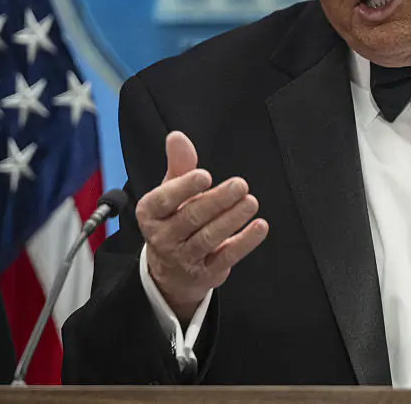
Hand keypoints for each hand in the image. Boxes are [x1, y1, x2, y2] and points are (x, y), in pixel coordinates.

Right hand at [136, 131, 268, 321]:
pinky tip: (259, 227)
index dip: (185, 187)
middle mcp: (162, 237)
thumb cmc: (173, 219)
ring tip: (251, 202)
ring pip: (208, 238)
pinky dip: (244, 242)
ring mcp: (183, 258)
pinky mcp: (205, 273)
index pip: (164, 199)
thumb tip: (176, 137)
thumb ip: (178, 163)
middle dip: (217, 201)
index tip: (205, 175)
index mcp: (150, 213)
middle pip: (191, 218)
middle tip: (240, 185)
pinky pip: (226, 257)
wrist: (170, 270)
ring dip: (232, 219)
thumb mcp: (171, 190)